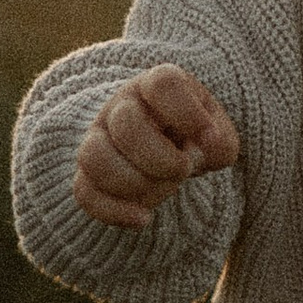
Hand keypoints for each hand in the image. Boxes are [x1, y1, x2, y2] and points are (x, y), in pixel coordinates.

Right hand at [73, 66, 240, 228]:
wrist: (162, 143)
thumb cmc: (193, 134)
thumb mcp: (216, 132)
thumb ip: (219, 141)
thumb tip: (204, 147)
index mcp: (158, 85)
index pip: (162, 83)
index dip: (187, 113)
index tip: (208, 136)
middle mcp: (122, 105)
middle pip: (125, 124)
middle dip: (161, 160)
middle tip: (183, 171)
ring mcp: (98, 136)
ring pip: (95, 157)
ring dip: (135, 184)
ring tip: (164, 190)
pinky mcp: (87, 170)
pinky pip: (84, 192)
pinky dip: (114, 211)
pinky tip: (143, 219)